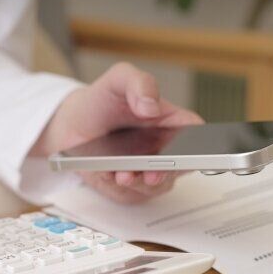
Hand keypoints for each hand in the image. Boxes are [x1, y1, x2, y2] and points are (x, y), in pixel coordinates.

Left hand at [33, 62, 203, 202]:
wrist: (72, 124)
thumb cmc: (102, 101)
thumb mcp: (118, 80)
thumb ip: (139, 83)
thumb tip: (151, 106)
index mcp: (171, 122)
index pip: (197, 134)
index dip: (200, 143)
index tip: (187, 150)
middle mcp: (166, 149)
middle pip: (180, 166)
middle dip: (167, 172)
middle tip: (152, 173)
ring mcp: (150, 170)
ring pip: (156, 185)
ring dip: (139, 183)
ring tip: (121, 174)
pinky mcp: (132, 187)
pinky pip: (132, 194)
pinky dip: (119, 188)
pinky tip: (107, 175)